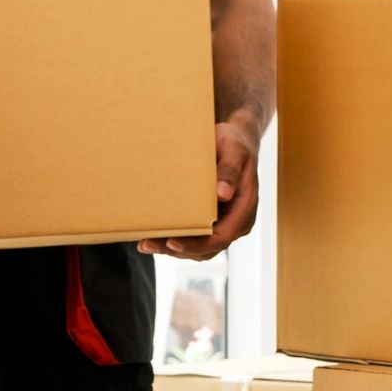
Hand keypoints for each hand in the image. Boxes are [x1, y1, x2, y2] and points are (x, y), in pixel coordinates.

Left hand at [142, 115, 259, 260]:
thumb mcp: (233, 151)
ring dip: (173, 248)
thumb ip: (230, 171)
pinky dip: (177, 238)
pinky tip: (155, 234)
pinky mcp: (214, 220)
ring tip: (146, 242)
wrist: (237, 140)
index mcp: (245, 208)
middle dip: (177, 249)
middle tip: (148, 244)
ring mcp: (226, 223)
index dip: (196, 245)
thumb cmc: (234, 143)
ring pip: (199, 247)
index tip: (172, 242)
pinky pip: (196, 237)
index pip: (222, 237)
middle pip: (207, 248)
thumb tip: (223, 195)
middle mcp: (237, 221)